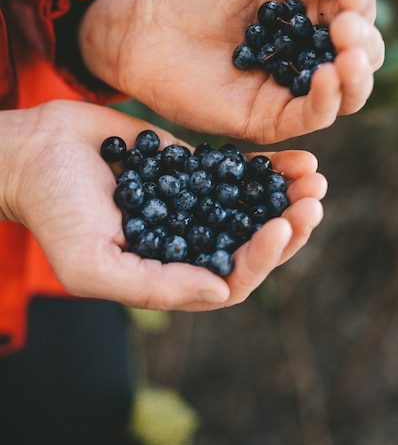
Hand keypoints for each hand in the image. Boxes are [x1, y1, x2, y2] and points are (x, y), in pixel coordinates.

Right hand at [1, 100, 325, 309]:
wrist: (36, 151)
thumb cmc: (54, 211)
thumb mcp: (91, 263)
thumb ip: (153, 285)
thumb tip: (221, 292)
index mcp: (170, 273)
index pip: (231, 279)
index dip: (262, 260)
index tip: (281, 226)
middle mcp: (189, 241)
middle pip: (252, 244)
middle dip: (287, 227)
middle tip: (312, 203)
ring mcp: (194, 203)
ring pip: (253, 207)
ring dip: (287, 197)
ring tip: (315, 179)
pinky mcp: (192, 168)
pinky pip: (238, 171)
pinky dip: (268, 167)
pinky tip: (297, 156)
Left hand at [79, 0, 383, 143]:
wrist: (150, 23)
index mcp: (309, 16)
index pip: (354, 20)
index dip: (360, 12)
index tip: (350, 0)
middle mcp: (304, 57)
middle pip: (358, 62)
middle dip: (363, 45)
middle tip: (346, 29)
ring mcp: (287, 90)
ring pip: (345, 96)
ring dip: (356, 77)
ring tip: (346, 54)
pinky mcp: (268, 119)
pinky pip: (310, 118)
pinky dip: (326, 100)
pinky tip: (326, 74)